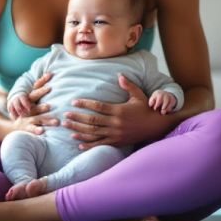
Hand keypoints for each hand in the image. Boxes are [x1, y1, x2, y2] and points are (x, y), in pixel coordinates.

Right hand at [8, 73, 57, 134]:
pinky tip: (42, 131)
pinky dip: (36, 130)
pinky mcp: (26, 127)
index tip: (51, 74)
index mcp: (30, 99)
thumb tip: (51, 76)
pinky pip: (31, 128)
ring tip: (53, 115)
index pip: (36, 87)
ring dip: (42, 112)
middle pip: (33, 96)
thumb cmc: (28, 113)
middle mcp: (27, 106)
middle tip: (50, 87)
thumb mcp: (33, 103)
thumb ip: (41, 93)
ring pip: (36, 112)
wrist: (13, 128)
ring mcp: (26, 116)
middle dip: (41, 91)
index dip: (43, 80)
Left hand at [62, 74, 179, 149]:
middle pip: (92, 121)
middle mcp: (116, 123)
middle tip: (64, 116)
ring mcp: (116, 134)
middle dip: (77, 118)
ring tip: (67, 127)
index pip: (98, 107)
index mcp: (119, 110)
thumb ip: (128, 85)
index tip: (73, 102)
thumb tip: (119, 74)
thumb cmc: (146, 109)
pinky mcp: (117, 142)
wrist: (156, 126)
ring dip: (79, 130)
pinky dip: (89, 145)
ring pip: (94, 133)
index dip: (85, 104)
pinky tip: (78, 144)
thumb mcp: (138, 95)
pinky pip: (101, 144)